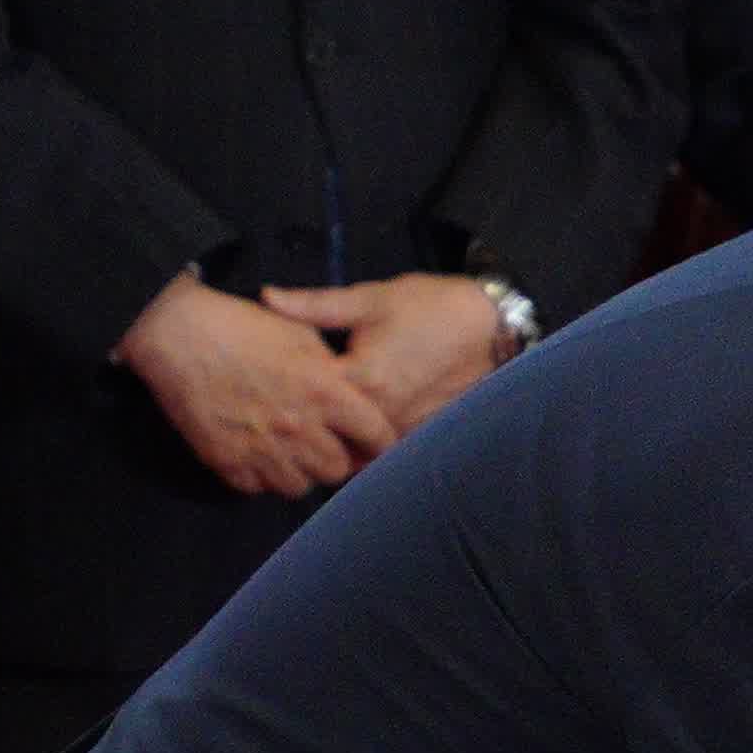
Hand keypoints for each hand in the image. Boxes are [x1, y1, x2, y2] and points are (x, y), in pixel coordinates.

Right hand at [119, 268, 401, 497]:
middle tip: (325, 445)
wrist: (175, 332)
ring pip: (299, 486)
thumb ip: (332, 370)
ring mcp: (261, 449)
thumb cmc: (240, 325)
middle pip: (337, 469)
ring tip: (289, 451)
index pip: (376, 435)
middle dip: (336, 459)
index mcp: (324, 392)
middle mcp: (297, 428)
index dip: (381, 443)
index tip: (376, 443)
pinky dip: (260, 476)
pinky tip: (256, 453)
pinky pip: (257, 488)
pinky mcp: (226, 461)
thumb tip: (352, 393)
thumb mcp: (300, 334)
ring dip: (299, 471)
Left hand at [261, 270, 514, 443]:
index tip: (261, 387)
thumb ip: (314, 305)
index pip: (306, 400)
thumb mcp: (370, 299)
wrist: (491, 327)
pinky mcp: (420, 436)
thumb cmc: (431, 307)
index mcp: (361, 380)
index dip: (280, 393)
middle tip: (276, 419)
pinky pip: (381, 455)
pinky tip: (348, 439)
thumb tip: (267, 297)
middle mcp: (381, 415)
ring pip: (354, 455)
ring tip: (308, 434)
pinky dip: (362, 451)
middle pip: (326, 437)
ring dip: (332, 447)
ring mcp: (404, 431)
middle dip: (303, 430)